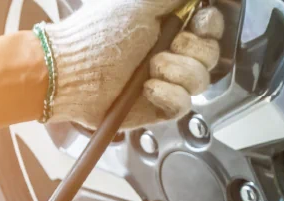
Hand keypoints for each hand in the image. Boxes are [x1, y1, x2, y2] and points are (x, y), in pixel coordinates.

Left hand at [37, 0, 225, 127]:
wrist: (73, 72)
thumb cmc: (99, 34)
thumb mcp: (139, 3)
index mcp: (169, 25)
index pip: (209, 26)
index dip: (210, 26)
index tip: (199, 23)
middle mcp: (171, 52)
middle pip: (210, 54)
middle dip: (194, 49)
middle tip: (169, 46)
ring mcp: (167, 81)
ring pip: (200, 80)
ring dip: (179, 71)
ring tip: (151, 68)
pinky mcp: (161, 108)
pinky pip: (184, 104)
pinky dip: (168, 94)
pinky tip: (147, 88)